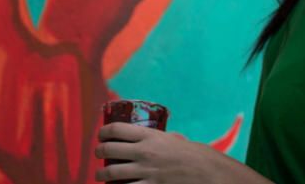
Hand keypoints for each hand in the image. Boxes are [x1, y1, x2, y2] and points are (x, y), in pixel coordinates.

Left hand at [94, 122, 223, 183]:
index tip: (101, 135)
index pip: (116, 129)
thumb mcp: (173, 139)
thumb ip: (160, 139)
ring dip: (101, 174)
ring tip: (100, 175)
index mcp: (149, 135)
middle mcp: (144, 152)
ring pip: (111, 173)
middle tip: (98, 153)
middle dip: (99, 151)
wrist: (206, 171)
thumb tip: (152, 138)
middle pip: (109, 149)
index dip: (103, 132)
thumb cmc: (192, 154)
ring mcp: (146, 171)